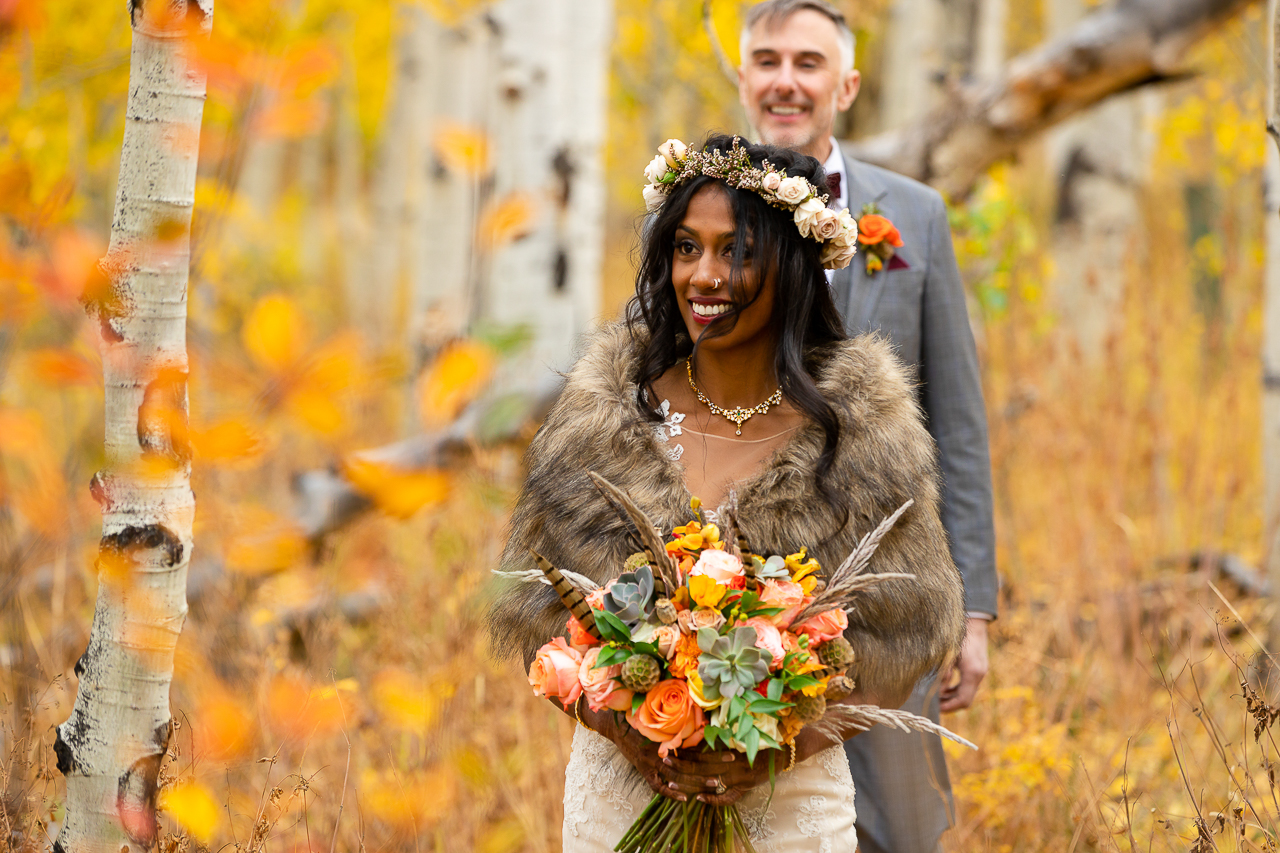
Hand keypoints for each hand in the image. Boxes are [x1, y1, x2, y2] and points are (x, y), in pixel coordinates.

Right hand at [600, 711, 770, 805]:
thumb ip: (679, 723)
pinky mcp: (643, 771)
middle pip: (691, 763)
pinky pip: (658, 785)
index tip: (730, 754)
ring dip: (696, 782)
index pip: (696, 747)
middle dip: (710, 770)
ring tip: (713, 786)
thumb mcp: (660, 717)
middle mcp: (663, 750)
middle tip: (727, 774)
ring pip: (678, 776)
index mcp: (669, 737)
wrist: (616, 723)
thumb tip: (704, 723)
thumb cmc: (639, 718)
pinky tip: (684, 799)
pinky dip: (671, 793)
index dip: (713, 752)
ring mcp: (652, 762)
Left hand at [939, 617, 988, 712]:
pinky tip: (944, 685)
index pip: (963, 700)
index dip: (948, 707)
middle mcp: (979, 674)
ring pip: (966, 692)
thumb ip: (942, 672)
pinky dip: (956, 688)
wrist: (973, 621)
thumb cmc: (956, 634)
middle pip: (965, 699)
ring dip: (952, 696)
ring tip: (936, 695)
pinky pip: (967, 684)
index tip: (935, 708)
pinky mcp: (978, 667)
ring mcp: (980, 671)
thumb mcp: (946, 653)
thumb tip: (937, 690)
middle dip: (949, 703)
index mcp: (972, 672)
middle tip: (932, 704)